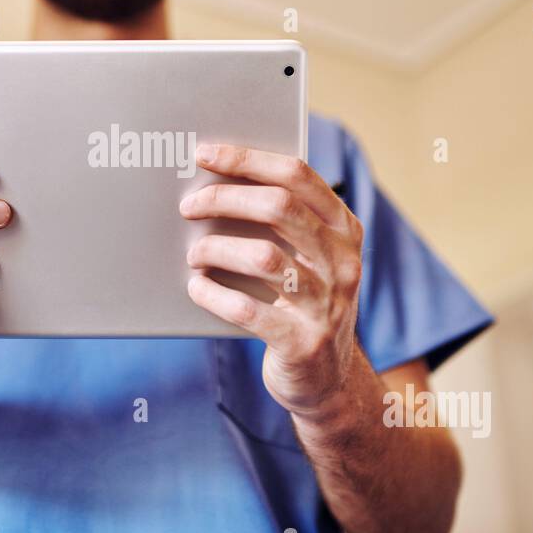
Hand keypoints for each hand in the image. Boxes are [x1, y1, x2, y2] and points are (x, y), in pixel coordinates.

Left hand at [179, 143, 364, 418]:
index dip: (247, 159)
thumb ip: (282, 220)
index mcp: (343, 228)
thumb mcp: (309, 256)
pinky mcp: (304, 342)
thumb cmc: (301, 302)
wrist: (326, 379)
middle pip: (279, 207)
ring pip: (263, 257)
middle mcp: (342, 261)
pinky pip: (248, 310)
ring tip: (194, 253)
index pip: (296, 175)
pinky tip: (196, 288)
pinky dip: (214, 295)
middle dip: (224, 199)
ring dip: (216, 249)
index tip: (205, 153)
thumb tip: (214, 177)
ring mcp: (327, 303)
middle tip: (189, 206)